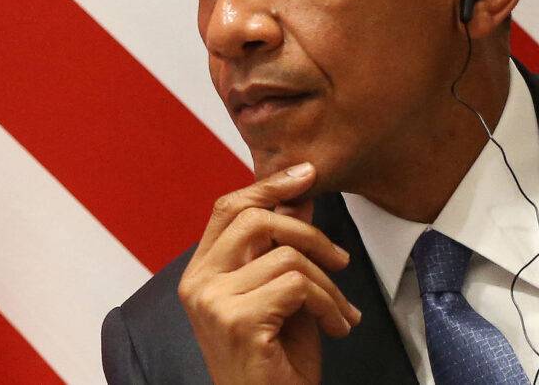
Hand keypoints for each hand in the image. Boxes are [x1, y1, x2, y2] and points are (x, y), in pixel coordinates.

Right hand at [177, 164, 363, 384]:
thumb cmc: (276, 367)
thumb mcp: (284, 298)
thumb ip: (284, 250)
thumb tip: (300, 197)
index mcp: (200, 273)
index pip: (227, 209)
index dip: (266, 185)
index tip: (305, 173)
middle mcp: (197, 282)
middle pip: (253, 219)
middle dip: (309, 232)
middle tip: (341, 260)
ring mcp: (212, 301)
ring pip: (285, 256)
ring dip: (329, 285)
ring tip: (341, 314)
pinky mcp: (237, 320)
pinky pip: (298, 287)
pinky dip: (330, 305)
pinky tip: (335, 328)